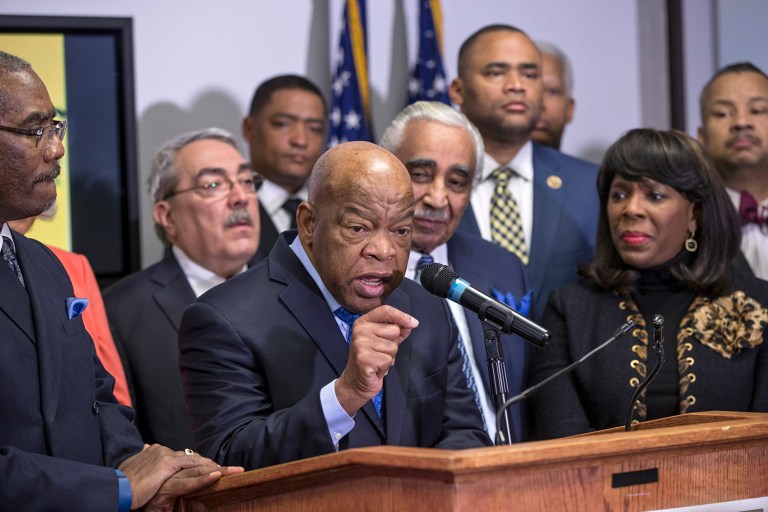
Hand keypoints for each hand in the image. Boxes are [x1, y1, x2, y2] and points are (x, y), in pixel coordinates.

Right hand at [118, 444, 242, 509]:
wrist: (113, 486)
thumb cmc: (121, 481)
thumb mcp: (135, 468)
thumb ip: (144, 458)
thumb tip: (145, 447)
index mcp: (158, 451)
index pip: (185, 457)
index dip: (201, 463)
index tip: (213, 468)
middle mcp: (165, 452)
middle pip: (195, 458)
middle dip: (214, 464)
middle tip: (232, 469)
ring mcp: (167, 459)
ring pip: (198, 464)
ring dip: (218, 469)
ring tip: (235, 471)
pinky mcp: (167, 469)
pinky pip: (191, 474)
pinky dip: (206, 475)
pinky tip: (218, 475)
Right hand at [335, 305, 418, 414]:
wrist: (355, 382)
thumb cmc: (371, 360)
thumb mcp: (383, 341)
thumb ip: (396, 331)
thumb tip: (411, 323)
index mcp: (363, 322)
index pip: (385, 311)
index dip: (402, 316)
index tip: (413, 323)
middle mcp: (360, 330)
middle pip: (394, 330)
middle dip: (394, 344)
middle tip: (380, 352)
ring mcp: (360, 344)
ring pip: (393, 347)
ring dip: (389, 357)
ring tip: (378, 361)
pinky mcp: (364, 359)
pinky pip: (388, 360)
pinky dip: (385, 367)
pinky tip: (376, 369)